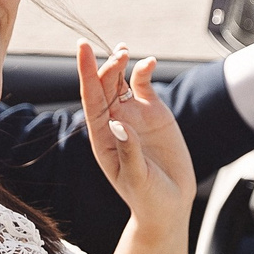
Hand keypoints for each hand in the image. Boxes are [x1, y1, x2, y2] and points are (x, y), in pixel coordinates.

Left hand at [76, 40, 195, 236]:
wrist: (170, 205)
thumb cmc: (148, 198)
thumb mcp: (137, 178)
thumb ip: (129, 151)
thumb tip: (117, 123)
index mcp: (102, 137)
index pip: (91, 99)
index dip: (86, 73)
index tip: (83, 48)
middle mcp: (114, 122)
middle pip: (104, 86)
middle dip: (107, 68)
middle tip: (119, 56)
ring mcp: (133, 115)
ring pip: (121, 82)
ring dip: (120, 65)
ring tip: (124, 52)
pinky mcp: (153, 113)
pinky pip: (144, 86)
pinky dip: (145, 71)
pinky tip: (149, 63)